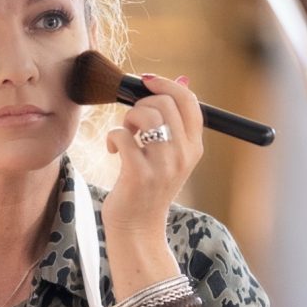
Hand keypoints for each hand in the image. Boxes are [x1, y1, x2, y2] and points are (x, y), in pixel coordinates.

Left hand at [101, 74, 203, 237]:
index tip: (146, 83)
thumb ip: (176, 120)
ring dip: (126, 119)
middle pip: (163, 103)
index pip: (189, 101)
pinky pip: (122, 135)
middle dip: (140, 104)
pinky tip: (112, 150)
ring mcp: (163, 166)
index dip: (166, 84)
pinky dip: (112, 137)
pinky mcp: (139, 175)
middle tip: (132, 122)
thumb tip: (183, 78)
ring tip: (124, 135)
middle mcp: (183, 155)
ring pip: (144, 114)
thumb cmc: (149, 187)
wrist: (138, 228)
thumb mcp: (171, 154)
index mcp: (194, 147)